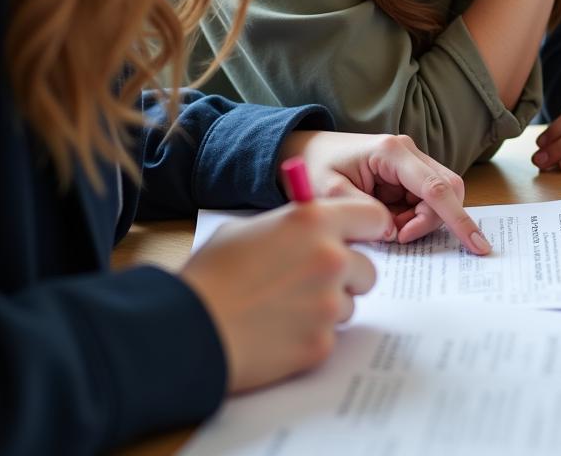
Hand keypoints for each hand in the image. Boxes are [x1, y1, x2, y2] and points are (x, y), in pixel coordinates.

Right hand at [180, 197, 386, 391]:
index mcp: (315, 221)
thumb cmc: (212, 274)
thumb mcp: (250, 228)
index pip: (374, 217)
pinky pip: (329, 336)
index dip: (368, 230)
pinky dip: (309, 336)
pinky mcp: (321, 344)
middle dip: (347, 277)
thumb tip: (310, 230)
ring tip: (283, 309)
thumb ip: (292, 226)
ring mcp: (329, 304)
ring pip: (348, 304)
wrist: (186, 328)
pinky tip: (277, 332)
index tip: (362, 239)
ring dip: (326, 308)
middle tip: (313, 283)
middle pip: (368, 269)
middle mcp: (331, 258)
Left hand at [279, 131, 490, 254]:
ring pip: (440, 199)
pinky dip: (412, 219)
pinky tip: (389, 220)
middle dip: (432, 221)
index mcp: (392, 152)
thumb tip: (393, 232)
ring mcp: (412, 163)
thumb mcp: (329, 191)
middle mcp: (409, 153)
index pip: (436, 188)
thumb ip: (362, 212)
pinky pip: (425, 202)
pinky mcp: (410, 175)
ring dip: (419, 222)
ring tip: (386, 226)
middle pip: (448, 190)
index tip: (476, 244)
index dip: (458, 218)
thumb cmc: (318, 165)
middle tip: (399, 237)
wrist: (311, 149)